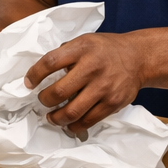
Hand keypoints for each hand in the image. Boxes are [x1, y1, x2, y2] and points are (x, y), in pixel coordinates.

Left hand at [24, 32, 145, 132]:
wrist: (139, 58)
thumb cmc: (105, 50)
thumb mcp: (84, 41)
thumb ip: (65, 53)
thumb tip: (41, 71)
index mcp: (82, 48)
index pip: (50, 62)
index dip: (35, 74)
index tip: (28, 83)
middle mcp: (92, 67)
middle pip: (59, 91)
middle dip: (44, 100)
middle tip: (43, 101)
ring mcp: (104, 87)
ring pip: (72, 111)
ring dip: (56, 118)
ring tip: (51, 117)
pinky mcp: (113, 103)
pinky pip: (89, 120)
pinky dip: (74, 126)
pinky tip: (68, 124)